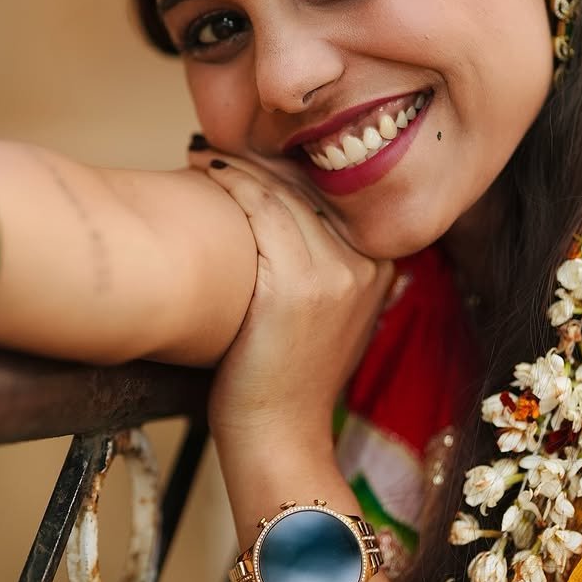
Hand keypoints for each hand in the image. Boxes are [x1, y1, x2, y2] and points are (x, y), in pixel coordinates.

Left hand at [187, 147, 393, 463]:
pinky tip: (201, 172)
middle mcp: (365, 264)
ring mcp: (334, 274)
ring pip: (282, 192)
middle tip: (219, 144)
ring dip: (238, 165)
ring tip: (203, 156)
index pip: (335, 192)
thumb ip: (325, 267)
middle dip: (262, 157)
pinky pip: (259, 212)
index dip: (292, 163)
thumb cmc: (285, 377)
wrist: (279, 437)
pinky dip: (228, 184)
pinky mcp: (297, 286)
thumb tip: (286, 214)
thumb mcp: (327, 317)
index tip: (253, 148)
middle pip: (310, 186)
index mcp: (379, 266)